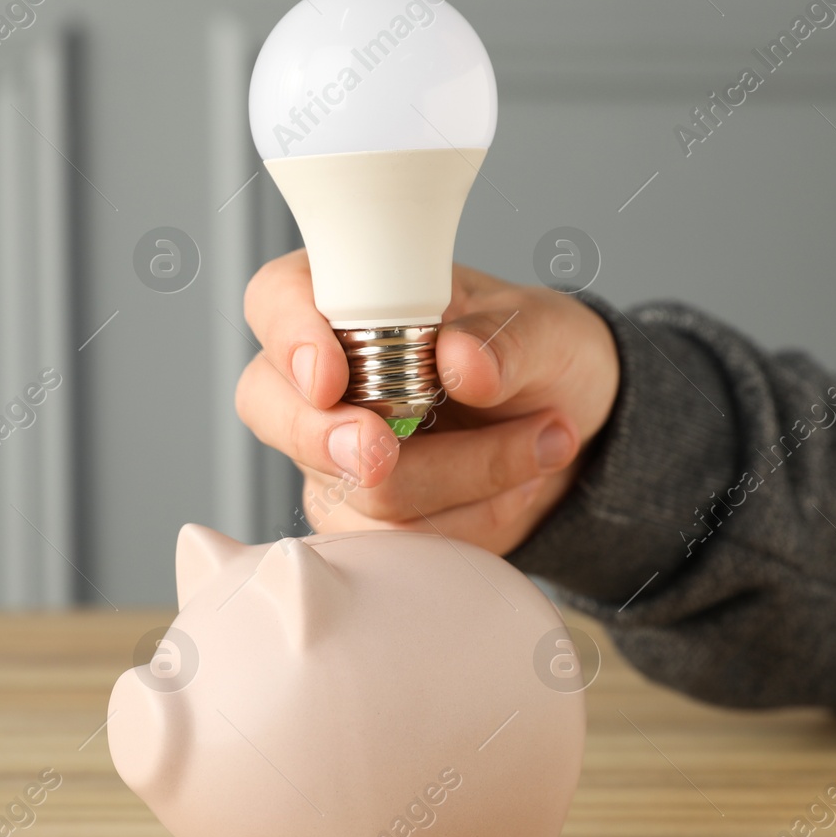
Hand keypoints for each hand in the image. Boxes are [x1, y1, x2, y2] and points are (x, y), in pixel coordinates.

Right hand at [235, 250, 619, 555]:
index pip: (277, 300)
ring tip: (539, 439)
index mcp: (347, 297)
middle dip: (326, 438)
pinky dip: (472, 517)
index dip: (290, 338)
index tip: (329, 377)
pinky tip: (516, 483)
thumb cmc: (533, 355)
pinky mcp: (359, 516)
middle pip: (272, 409)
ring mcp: (329, 453)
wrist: (563, 425)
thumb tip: (461, 362)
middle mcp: (320, 377)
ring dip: (462, 475)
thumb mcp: (546, 330)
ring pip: (354, 487)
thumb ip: (506, 341)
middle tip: (385, 451)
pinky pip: (397, 539)